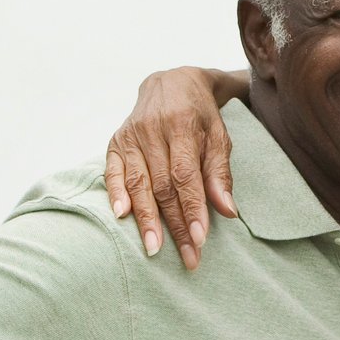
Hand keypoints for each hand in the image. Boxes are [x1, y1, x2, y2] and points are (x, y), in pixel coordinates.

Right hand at [105, 67, 238, 270]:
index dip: (192, 209)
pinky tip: (121, 217)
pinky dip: (116, 194)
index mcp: (182, 125)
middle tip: (187, 256)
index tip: (200, 239)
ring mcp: (130, 135)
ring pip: (138, 183)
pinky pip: (112, 171)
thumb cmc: (201, 115)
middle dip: (175, 224)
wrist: (171, 82)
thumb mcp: (219, 137)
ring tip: (154, 249)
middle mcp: (152, 130)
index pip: (185, 175)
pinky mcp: (115, 141)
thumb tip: (227, 211)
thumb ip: (220, 173)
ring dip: (146, 219)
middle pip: (162, 186)